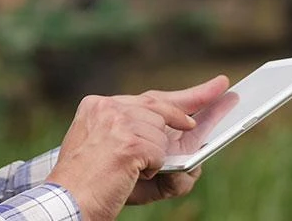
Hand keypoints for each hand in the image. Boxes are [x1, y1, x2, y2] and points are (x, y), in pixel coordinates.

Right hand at [47, 75, 228, 220]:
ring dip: (157, 157)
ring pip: (163, 134)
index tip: (210, 88)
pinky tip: (129, 173)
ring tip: (128, 171)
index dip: (182, 96)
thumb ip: (158, 157)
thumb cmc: (92, 189)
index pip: (148, 98)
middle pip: (161, 105)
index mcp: (99, 107)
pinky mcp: (129, 141)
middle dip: (198, 100)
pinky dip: (153, 168)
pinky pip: (161, 154)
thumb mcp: (125, 165)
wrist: (65, 203)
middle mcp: (107, 107)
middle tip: (226, 92)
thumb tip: (196, 160)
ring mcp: (118, 121)